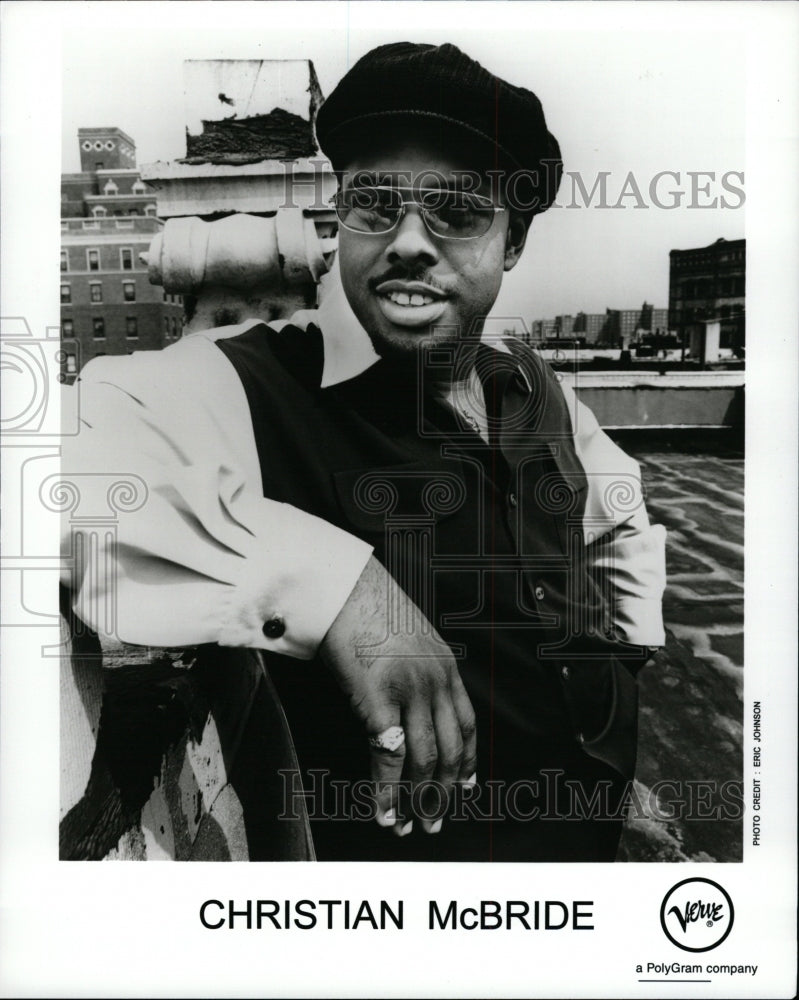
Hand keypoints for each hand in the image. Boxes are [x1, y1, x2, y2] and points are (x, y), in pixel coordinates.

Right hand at [319, 555, 476, 834]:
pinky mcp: (380, 701)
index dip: (466, 761)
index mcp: (446, 666)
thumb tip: (408, 695)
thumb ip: (416, 665)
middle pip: (449, 750)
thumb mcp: (408, 633)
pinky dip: (386, 792)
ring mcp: (410, 692)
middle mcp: (436, 682)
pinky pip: (387, 758)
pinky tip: (382, 812)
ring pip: (422, 761)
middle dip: (442, 792)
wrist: (341, 586)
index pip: (468, 724)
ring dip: (416, 801)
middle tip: (435, 822)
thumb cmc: (364, 606)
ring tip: (407, 827)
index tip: (464, 786)